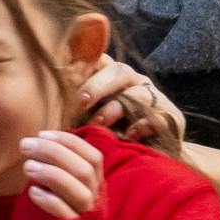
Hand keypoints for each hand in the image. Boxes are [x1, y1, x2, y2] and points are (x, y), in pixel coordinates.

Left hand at [21, 130, 103, 219]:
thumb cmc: (57, 212)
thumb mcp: (63, 185)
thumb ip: (59, 166)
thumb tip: (38, 141)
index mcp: (96, 183)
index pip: (93, 156)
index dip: (69, 142)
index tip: (42, 134)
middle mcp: (96, 198)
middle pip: (84, 170)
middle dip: (54, 152)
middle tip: (25, 145)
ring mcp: (86, 216)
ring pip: (79, 191)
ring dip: (51, 174)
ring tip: (27, 166)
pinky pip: (66, 214)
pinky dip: (49, 200)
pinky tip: (33, 192)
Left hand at [70, 56, 186, 149]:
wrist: (149, 160)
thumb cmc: (111, 136)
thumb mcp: (88, 118)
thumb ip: (75, 106)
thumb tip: (48, 98)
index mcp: (112, 77)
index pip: (100, 59)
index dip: (84, 64)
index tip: (65, 78)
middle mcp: (134, 83)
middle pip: (119, 71)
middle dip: (98, 85)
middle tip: (81, 102)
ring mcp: (155, 98)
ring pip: (138, 93)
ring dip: (116, 108)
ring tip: (99, 124)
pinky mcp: (171, 117)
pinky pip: (159, 116)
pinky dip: (142, 125)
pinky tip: (128, 135)